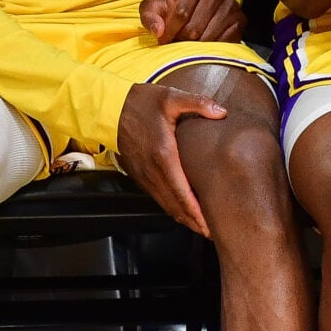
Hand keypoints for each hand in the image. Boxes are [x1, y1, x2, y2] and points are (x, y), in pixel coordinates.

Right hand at [116, 82, 228, 235]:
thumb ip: (197, 103)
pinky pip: (159, 198)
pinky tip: (185, 212)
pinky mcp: (140, 177)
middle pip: (175, 206)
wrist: (110, 109)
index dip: (195, 211)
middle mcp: (153, 171)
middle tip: (213, 233)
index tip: (210, 225)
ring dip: (184, 219)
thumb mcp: (170, 97)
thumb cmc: (141, 103)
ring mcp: (144, 176)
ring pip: (166, 206)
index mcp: (163, 154)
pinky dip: (173, 209)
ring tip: (203, 228)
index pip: (181, 191)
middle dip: (193, 222)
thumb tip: (221, 112)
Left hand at [139, 0, 244, 44]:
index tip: (163, 39)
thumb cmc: (172, 11)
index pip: (181, 13)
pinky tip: (203, 46)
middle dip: (181, 40)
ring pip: (208, 37)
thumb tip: (158, 31)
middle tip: (176, 42)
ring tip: (188, 44)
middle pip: (194, 27)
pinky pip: (223, 42)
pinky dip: (210, 49)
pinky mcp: (240, 20)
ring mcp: (231, 5)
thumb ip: (149, 16)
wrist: (197, 14)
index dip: (170, 31)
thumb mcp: (155, 9)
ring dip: (194, 46)